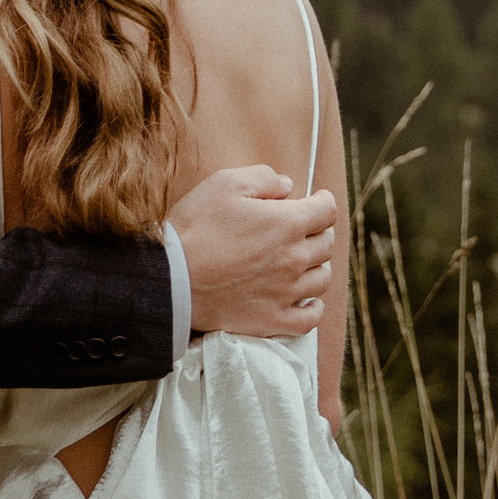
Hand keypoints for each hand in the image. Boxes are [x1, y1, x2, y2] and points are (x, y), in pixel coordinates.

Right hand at [168, 167, 339, 340]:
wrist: (170, 280)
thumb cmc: (195, 228)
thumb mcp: (224, 184)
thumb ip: (263, 178)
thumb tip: (287, 185)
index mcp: (287, 224)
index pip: (327, 211)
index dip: (322, 202)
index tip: (315, 201)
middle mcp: (294, 259)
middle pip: (326, 244)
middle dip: (317, 232)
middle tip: (301, 229)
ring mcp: (286, 293)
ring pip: (322, 279)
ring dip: (317, 266)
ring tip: (301, 261)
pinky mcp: (273, 320)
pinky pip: (310, 318)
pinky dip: (314, 307)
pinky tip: (307, 299)